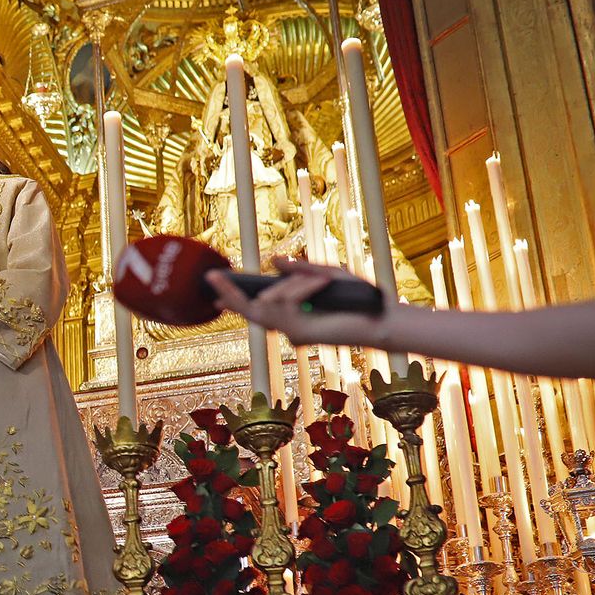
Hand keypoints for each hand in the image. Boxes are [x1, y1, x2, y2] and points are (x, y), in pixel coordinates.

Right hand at [205, 257, 389, 348]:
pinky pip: (288, 303)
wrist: (382, 318)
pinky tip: (322, 283)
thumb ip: (298, 270)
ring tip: (321, 281)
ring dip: (295, 284)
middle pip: (250, 311)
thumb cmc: (357, 299)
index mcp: (293, 315)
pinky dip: (305, 287)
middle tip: (213, 278)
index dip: (234, 301)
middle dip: (230, 293)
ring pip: (271, 301)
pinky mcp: (301, 333)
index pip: (256, 309)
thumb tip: (273, 261)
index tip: (215, 299)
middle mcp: (288, 327)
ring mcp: (293, 332)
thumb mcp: (325, 275)